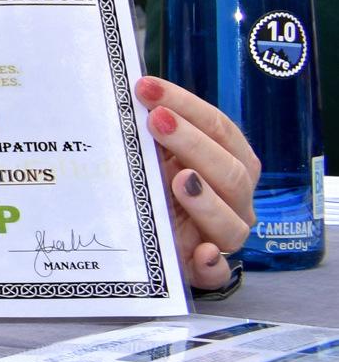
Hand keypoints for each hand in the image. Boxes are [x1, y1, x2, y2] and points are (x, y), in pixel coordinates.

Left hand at [137, 75, 258, 292]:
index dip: (187, 106)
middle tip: (156, 121)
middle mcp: (233, 199)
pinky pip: (217, 273)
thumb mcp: (151, 154)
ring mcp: (220, 236)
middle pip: (230, 172)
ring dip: (206, 200)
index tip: (146, 88)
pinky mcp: (204, 270)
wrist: (145, 237)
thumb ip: (148, 130)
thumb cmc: (150, 182)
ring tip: (180, 179)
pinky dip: (211, 265)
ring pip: (231, 223)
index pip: (220, 130)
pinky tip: (200, 253)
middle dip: (193, 143)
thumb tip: (128, 90)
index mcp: (227, 162)